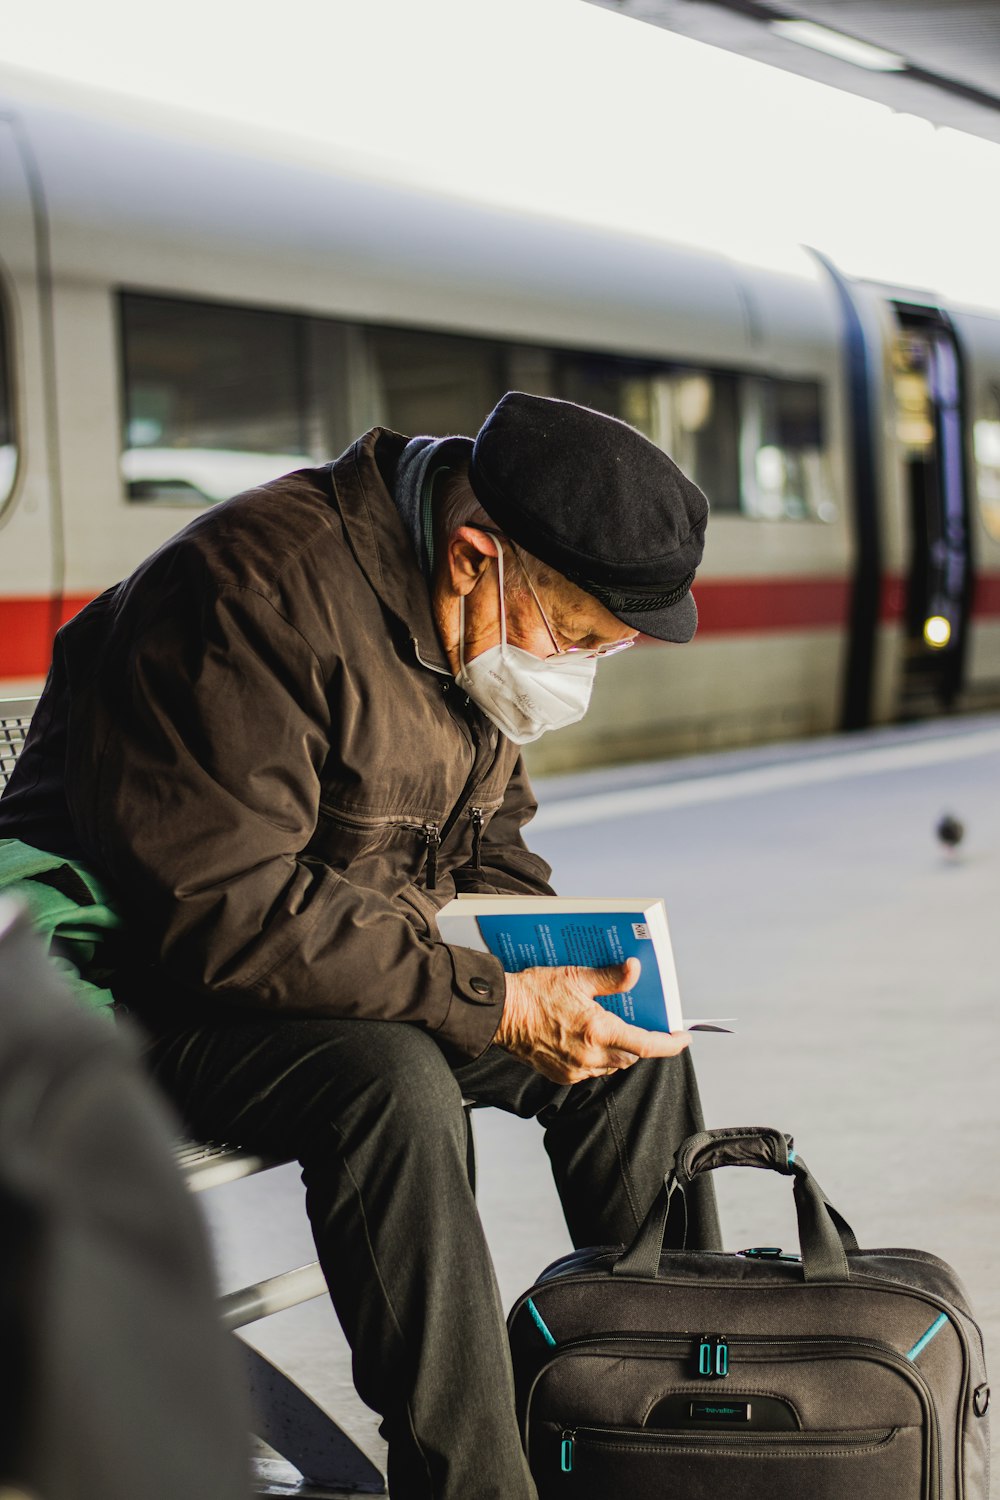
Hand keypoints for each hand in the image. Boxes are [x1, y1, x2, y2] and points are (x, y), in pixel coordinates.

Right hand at [495, 957, 690, 1084]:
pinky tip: (587, 1040)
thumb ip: (609, 978)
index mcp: (597, 1031)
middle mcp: (589, 1055)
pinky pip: (590, 1071)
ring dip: (618, 1051)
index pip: (646, 1045)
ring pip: (611, 1066)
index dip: (669, 1044)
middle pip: (630, 1057)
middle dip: (640, 1044)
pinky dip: (596, 1058)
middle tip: (641, 1025)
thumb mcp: (575, 977)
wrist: (500, 1014)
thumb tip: (634, 970)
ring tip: (611, 1029)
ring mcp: (575, 1069)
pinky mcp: (561, 1076)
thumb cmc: (534, 993)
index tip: (682, 1038)